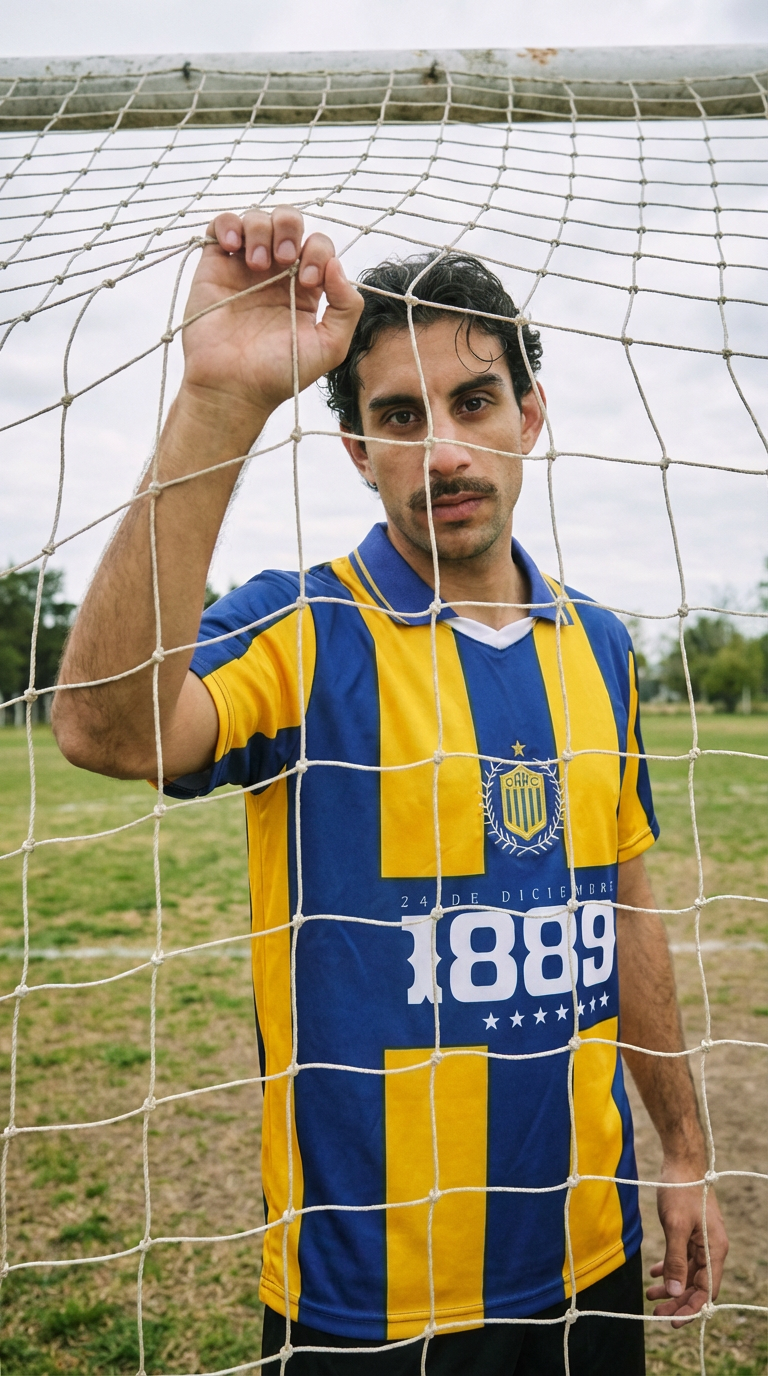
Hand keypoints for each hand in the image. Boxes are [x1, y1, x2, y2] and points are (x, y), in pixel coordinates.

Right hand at [180, 206, 363, 418]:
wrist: (232, 387)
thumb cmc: (279, 373)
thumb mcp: (329, 347)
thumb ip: (346, 308)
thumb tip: (337, 266)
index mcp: (304, 287)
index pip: (318, 246)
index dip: (317, 252)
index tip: (307, 282)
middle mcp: (276, 273)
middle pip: (289, 222)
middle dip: (289, 230)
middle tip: (283, 260)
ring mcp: (244, 266)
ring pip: (257, 219)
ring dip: (261, 230)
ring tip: (257, 264)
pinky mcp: (215, 266)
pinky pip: (221, 226)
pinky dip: (228, 225)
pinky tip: (232, 246)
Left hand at [646, 1161, 728, 1326]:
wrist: (681, 1162)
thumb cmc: (680, 1190)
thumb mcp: (675, 1226)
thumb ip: (676, 1260)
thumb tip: (676, 1293)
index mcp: (715, 1250)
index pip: (706, 1291)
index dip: (689, 1309)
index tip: (671, 1321)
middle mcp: (711, 1248)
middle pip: (697, 1285)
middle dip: (678, 1300)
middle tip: (656, 1312)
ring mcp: (702, 1240)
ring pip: (688, 1273)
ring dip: (671, 1285)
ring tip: (650, 1294)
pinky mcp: (691, 1232)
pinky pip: (683, 1257)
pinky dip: (670, 1267)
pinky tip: (654, 1274)